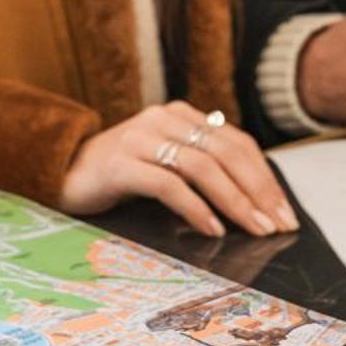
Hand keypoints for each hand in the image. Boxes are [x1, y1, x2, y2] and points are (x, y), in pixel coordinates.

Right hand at [58, 101, 297, 237]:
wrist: (60, 174)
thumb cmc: (120, 176)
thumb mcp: (165, 164)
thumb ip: (200, 168)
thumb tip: (254, 202)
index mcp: (180, 115)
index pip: (236, 142)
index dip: (264, 177)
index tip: (284, 212)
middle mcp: (164, 119)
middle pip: (226, 152)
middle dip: (258, 191)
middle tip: (278, 225)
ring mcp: (141, 138)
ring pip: (202, 166)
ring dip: (235, 201)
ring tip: (255, 230)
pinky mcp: (121, 163)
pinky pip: (168, 184)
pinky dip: (196, 208)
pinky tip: (213, 229)